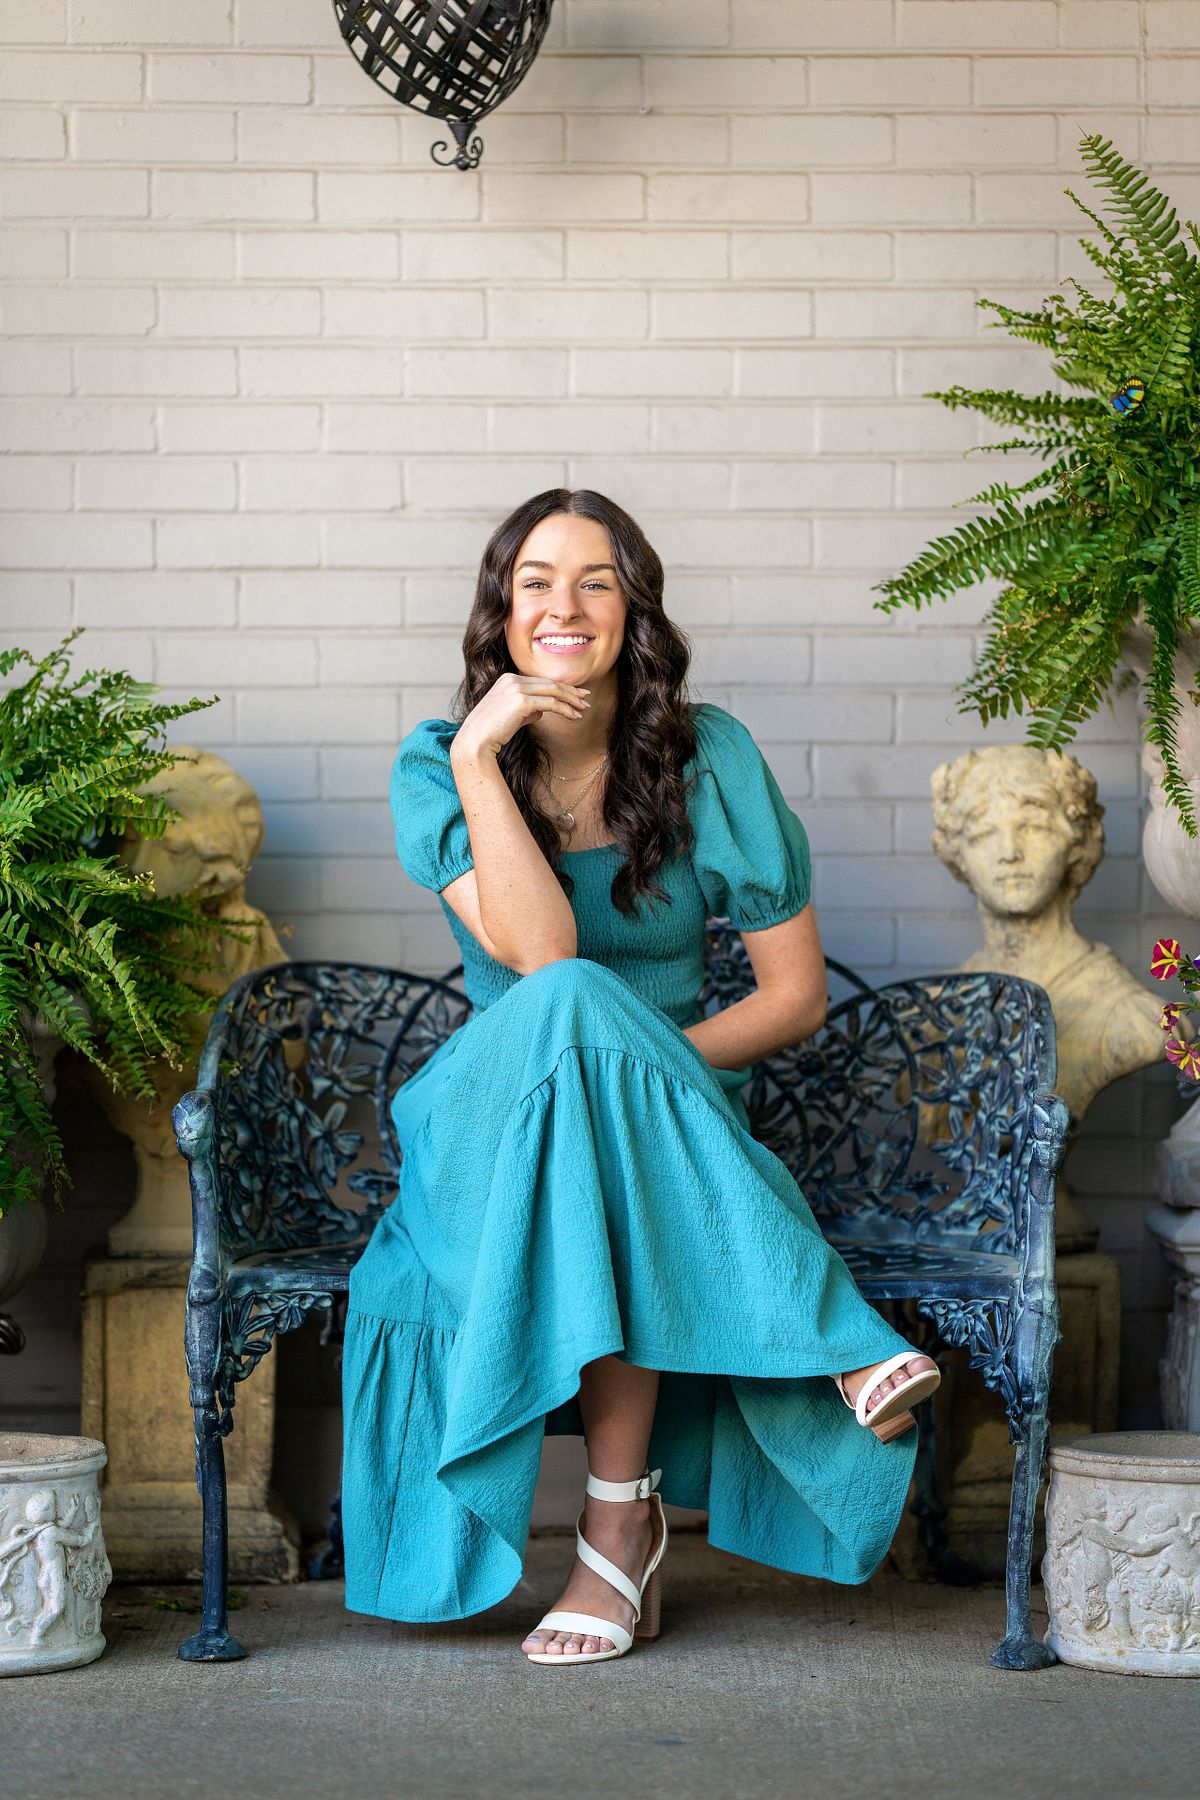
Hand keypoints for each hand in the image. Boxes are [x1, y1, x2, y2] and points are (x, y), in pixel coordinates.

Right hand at [451, 672, 590, 763]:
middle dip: (570, 691)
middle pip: (549, 683)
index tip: (576, 694)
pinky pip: (550, 703)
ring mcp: (516, 688)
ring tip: (584, 708)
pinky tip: (574, 716)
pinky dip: (565, 709)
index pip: (541, 681)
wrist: (475, 741)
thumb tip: (542, 711)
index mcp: (508, 679)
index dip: (560, 687)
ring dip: (571, 700)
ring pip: (553, 691)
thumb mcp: (510, 716)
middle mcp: (512, 679)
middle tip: (586, 698)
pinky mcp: (521, 701)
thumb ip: (526, 710)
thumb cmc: (491, 733)